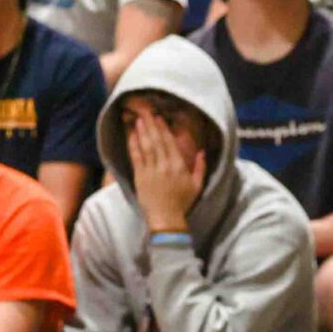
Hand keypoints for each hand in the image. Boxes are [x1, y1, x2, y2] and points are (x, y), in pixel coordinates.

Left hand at [127, 109, 204, 233]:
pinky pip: (136, 157)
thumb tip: (201, 152)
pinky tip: (131, 136)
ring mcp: (151, 171)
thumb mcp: (197, 186)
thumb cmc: (183, 203)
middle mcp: (164, 166)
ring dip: (142, 132)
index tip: (159, 119)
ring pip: (146, 146)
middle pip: (157, 141)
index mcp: (178, 166)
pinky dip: (133, 145)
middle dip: (151, 125)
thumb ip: (200, 167)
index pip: (169, 143)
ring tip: (139, 120)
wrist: (167, 219)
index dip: (163, 129)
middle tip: (146, 112)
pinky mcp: (140, 177)